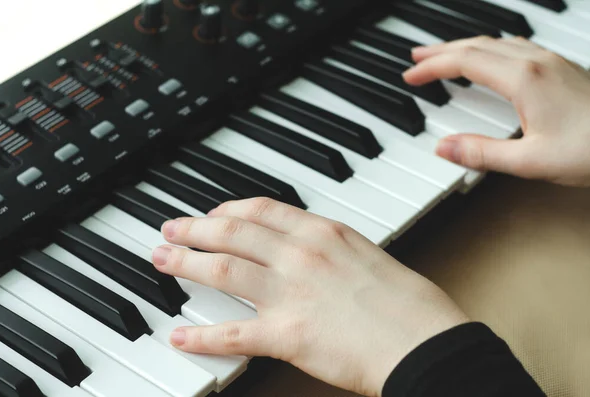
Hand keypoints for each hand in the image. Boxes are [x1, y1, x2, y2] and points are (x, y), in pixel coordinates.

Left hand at [151, 198, 467, 396]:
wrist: (426, 342)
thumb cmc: (410, 305)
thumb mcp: (369, 257)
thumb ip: (332, 249)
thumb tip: (310, 248)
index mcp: (323, 233)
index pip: (261, 210)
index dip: (228, 210)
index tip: (213, 214)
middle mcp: (301, 255)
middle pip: (232, 232)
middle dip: (195, 229)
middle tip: (171, 229)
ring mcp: (291, 293)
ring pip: (223, 269)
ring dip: (186, 263)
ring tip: (163, 259)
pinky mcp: (287, 335)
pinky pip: (233, 332)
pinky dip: (201, 335)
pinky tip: (180, 336)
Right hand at [403, 36, 589, 187]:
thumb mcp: (531, 160)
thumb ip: (483, 153)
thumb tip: (444, 148)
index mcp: (523, 79)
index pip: (464, 62)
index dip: (433, 68)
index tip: (411, 76)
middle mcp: (536, 62)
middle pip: (476, 44)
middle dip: (441, 51)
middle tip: (416, 59)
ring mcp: (551, 62)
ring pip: (496, 42)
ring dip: (464, 46)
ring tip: (444, 55)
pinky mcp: (561, 68)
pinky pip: (514, 47)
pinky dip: (488, 49)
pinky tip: (490, 59)